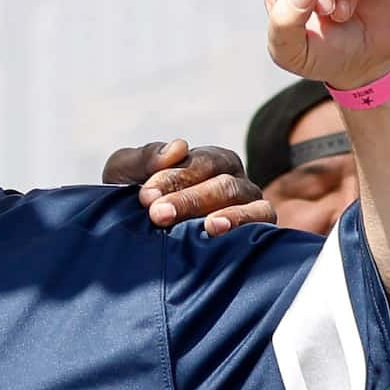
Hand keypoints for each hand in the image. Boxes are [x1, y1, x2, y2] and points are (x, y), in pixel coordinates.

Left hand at [103, 139, 276, 233]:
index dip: (173, 178)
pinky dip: (247, 222)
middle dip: (189, 198)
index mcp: (208, 161)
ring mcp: (248, 203)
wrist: (134, 242)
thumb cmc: (134, 202)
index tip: (146, 197)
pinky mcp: (259, 229)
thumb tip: (178, 147)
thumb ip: (144, 158)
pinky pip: (264, 219)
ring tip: (206, 227)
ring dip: (223, 213)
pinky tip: (221, 231)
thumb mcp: (125, 174)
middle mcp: (232, 180)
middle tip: (158, 215)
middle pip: (220, 182)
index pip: (197, 163)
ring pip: (242, 198)